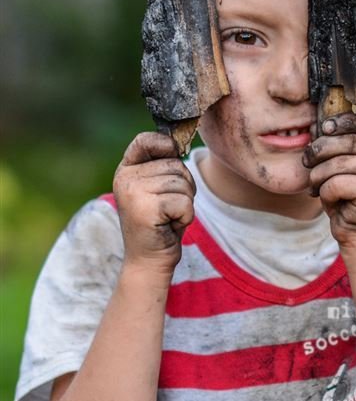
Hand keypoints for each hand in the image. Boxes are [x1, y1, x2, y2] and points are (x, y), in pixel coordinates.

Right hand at [113, 132, 195, 276]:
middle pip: (175, 164)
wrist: (148, 260)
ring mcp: (133, 192)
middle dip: (184, 186)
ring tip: (168, 217)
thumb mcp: (158, 188)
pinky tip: (169, 226)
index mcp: (126, 169)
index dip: (166, 145)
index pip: (146, 139)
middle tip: (169, 208)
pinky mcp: (145, 209)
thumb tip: (178, 142)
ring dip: (185, 203)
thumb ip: (163, 165)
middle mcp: (125, 177)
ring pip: (182, 183)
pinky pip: (184, 202)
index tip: (172, 158)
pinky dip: (185, 216)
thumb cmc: (160, 223)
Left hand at [302, 112, 355, 248]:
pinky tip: (332, 201)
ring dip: (318, 176)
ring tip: (317, 187)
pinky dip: (325, 193)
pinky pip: (336, 183)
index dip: (343, 121)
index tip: (324, 127)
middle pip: (347, 141)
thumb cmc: (346, 200)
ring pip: (337, 164)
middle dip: (319, 150)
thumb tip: (315, 126)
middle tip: (307, 162)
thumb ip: (336, 148)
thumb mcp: (341, 169)